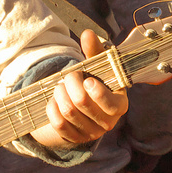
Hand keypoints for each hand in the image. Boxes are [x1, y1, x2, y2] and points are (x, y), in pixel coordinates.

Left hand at [34, 30, 128, 147]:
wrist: (81, 108)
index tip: (87, 80)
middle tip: (69, 76)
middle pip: (82, 102)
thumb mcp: (97, 68)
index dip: (97, 92)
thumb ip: (94, 51)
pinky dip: (52, 108)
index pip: (111, 104)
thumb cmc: (94, 83)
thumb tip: (88, 33)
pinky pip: (58, 123)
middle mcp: (107, 122)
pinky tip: (54, 100)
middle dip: (71, 83)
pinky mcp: (74, 138)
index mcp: (119, 104)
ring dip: (60, 93)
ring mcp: (90, 133)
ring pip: (68, 111)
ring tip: (60, 86)